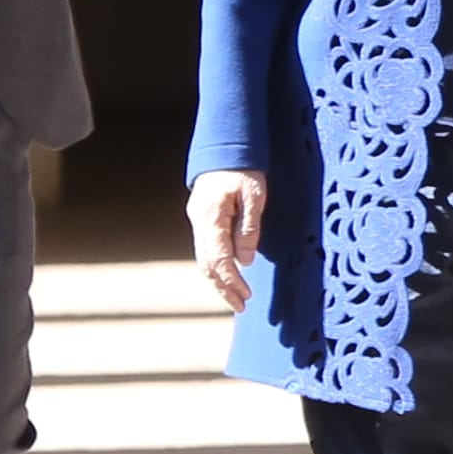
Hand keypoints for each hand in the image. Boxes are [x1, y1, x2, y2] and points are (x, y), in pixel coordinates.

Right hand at [188, 167, 264, 309]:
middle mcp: (199, 223)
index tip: (245, 296)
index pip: (218, 259)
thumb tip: (246, 261)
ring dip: (219, 280)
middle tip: (241, 306)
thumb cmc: (243, 168)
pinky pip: (207, 249)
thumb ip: (249, 228)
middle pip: (207, 265)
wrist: (225, 147)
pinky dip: (217, 266)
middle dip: (223, 287)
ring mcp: (198, 221)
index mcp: (210, 217)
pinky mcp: (203, 220)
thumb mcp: (255, 195)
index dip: (231, 281)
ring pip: (204, 259)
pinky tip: (228, 276)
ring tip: (235, 298)